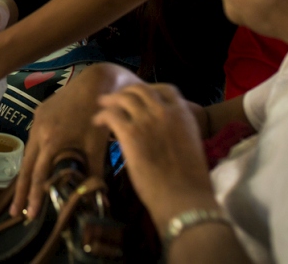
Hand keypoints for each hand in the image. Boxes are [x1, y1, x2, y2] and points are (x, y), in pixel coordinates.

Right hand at [11, 78, 111, 217]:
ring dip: (26, 173)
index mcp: (52, 140)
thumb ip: (94, 172)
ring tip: (23, 194)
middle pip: (26, 166)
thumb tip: (95, 196)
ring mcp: (37, 120)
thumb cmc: (98, 115)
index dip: (34, 196)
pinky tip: (33, 167)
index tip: (30, 215)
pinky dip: (32, 156)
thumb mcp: (97, 146)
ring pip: (28, 152)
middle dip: (21, 191)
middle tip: (15, 213)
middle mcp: (39, 130)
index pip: (39, 175)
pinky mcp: (39, 113)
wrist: (95, 83)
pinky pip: (33, 139)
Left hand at [93, 84, 216, 226]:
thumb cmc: (190, 180)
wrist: (184, 197)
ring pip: (124, 98)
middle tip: (115, 99)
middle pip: (140, 90)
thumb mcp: (189, 145)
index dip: (150, 89)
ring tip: (102, 105)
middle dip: (126, 92)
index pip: (165, 89)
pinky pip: (111, 115)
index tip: (140, 96)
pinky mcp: (131, 133)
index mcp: (183, 114)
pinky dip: (102, 116)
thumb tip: (161, 131)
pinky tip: (98, 122)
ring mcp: (147, 120)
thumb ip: (176, 131)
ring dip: (111, 100)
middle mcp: (165, 111)